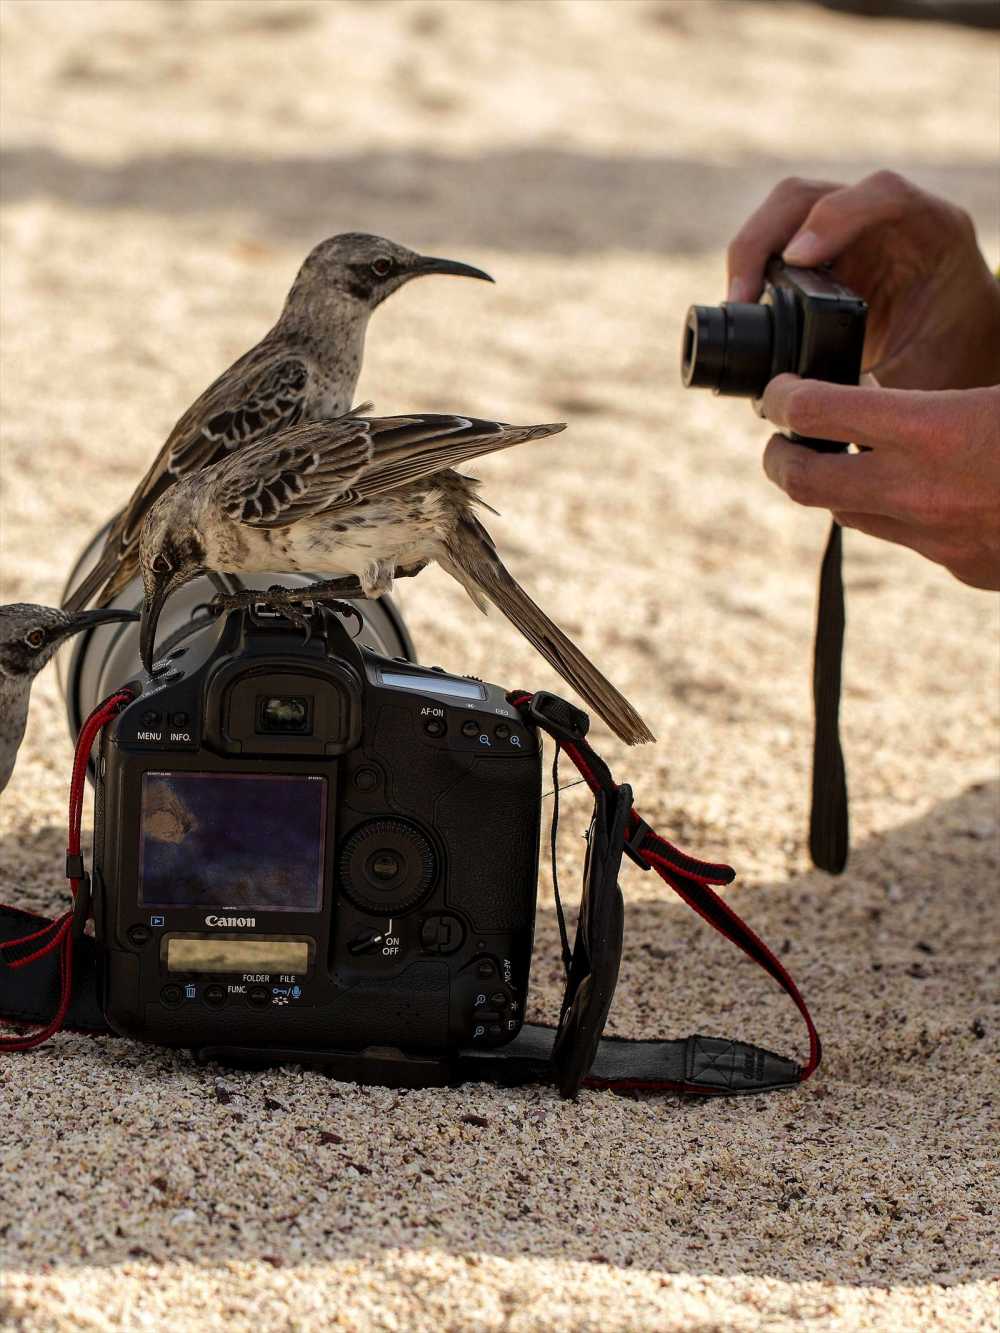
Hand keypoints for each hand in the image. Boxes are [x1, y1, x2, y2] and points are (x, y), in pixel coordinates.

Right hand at [727, 172, 999, 390]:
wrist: (958, 356)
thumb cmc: (950, 365)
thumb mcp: (926, 378)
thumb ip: (878, 385)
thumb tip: (812, 405)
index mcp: (935, 232)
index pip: (883, 195)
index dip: (835, 217)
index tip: (797, 259)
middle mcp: (886, 220)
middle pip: (810, 195)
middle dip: (765, 237)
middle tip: (742, 297)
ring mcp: (847, 231)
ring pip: (783, 213)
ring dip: (750, 252)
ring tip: (738, 305)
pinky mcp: (819, 252)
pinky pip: (774, 244)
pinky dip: (752, 270)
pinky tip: (745, 307)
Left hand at [760, 375, 999, 591]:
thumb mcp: (995, 391)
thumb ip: (930, 395)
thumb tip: (873, 392)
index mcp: (932, 432)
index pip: (815, 413)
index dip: (782, 397)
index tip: (779, 391)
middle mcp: (920, 494)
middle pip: (804, 483)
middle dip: (777, 456)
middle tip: (780, 436)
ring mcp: (940, 541)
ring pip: (852, 516)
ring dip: (838, 484)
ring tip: (851, 455)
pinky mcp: (964, 567)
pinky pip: (910, 539)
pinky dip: (902, 511)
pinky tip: (925, 488)